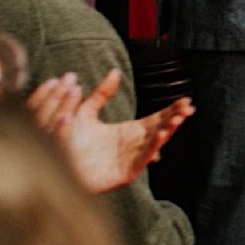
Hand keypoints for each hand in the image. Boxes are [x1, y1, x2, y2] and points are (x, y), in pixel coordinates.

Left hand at [31, 69, 192, 193]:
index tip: (185, 100)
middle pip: (159, 128)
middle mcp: (132, 145)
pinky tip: (161, 134)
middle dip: (175, 117)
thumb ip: (101, 93)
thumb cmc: (69, 146)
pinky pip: (141, 160)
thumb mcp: (86, 113)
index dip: (170, 110)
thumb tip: (114, 71)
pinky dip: (152, 148)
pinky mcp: (124, 173)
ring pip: (154, 143)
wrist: (55, 167)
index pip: (156, 118)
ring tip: (178, 118)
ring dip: (167, 131)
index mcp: (128, 132)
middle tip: (188, 106)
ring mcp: (129, 160)